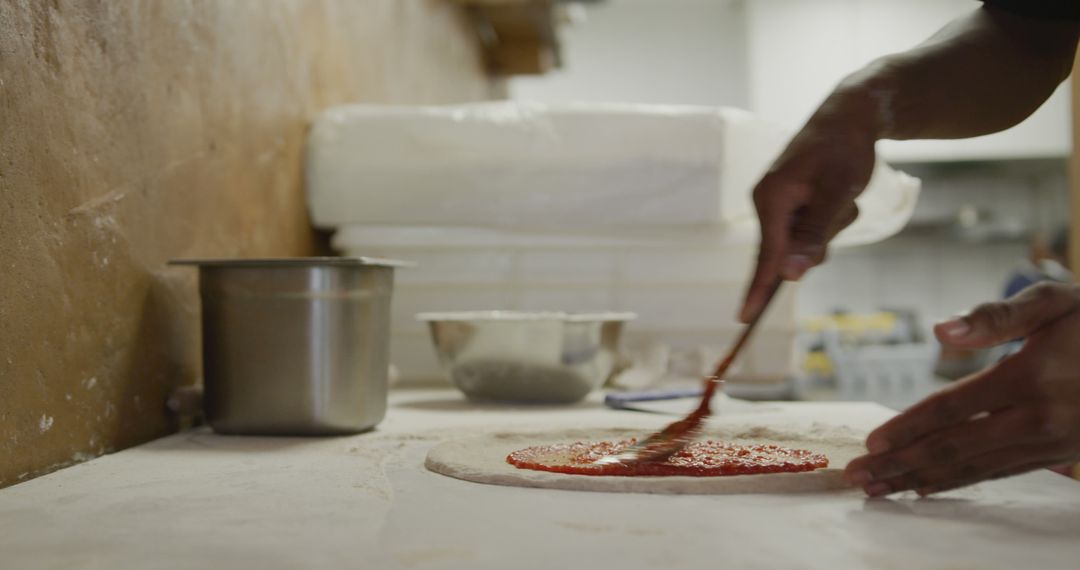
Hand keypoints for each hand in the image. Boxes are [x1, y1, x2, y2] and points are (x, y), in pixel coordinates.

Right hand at [740, 91, 877, 321]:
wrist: (852, 115)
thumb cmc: (844, 149)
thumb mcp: (836, 192)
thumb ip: (813, 235)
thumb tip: (790, 276)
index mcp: (770, 199)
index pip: (765, 256)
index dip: (758, 289)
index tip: (744, 319)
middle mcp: (768, 203)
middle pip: (790, 251)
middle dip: (820, 239)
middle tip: (841, 203)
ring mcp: (781, 205)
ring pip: (807, 243)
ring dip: (831, 226)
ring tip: (842, 194)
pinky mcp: (794, 205)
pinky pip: (814, 230)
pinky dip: (832, 218)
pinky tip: (840, 193)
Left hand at [845, 282, 1079, 495]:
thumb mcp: (1056, 300)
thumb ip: (996, 316)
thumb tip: (939, 332)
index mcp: (1031, 377)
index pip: (953, 408)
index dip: (909, 427)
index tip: (871, 442)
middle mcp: (1040, 417)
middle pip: (956, 447)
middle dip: (901, 464)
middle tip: (858, 477)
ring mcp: (1053, 441)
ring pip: (975, 468)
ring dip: (921, 480)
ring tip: (879, 489)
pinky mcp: (1062, 454)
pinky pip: (1002, 473)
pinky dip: (961, 483)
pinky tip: (928, 487)